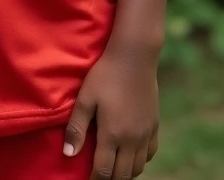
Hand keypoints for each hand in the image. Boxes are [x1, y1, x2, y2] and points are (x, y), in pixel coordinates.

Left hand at [63, 44, 158, 178]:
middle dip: (109, 179)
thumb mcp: (86, 98)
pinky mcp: (154, 125)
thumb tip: (68, 154)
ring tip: (113, 167)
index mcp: (112, 135)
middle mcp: (132, 139)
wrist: (134, 57)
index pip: (103, 171)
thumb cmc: (105, 75)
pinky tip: (131, 154)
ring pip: (138, 168)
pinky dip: (140, 160)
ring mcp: (145, 133)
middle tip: (98, 174)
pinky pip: (150, 153)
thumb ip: (76, 128)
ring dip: (125, 172)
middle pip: (122, 174)